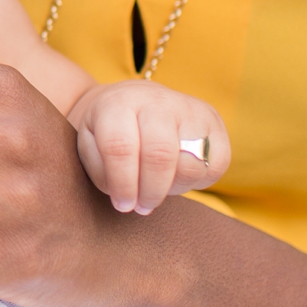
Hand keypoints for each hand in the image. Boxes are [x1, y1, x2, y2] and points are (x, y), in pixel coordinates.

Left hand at [72, 80, 229, 214]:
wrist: (132, 100)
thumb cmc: (108, 130)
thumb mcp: (90, 144)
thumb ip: (102, 171)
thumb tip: (128, 201)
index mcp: (119, 103)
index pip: (120, 147)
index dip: (122, 184)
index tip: (123, 205)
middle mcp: (157, 100)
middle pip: (160, 155)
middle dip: (151, 191)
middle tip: (142, 206)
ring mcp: (189, 108)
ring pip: (190, 164)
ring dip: (173, 187)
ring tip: (158, 187)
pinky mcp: (214, 121)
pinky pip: (216, 165)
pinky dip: (199, 181)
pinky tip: (179, 175)